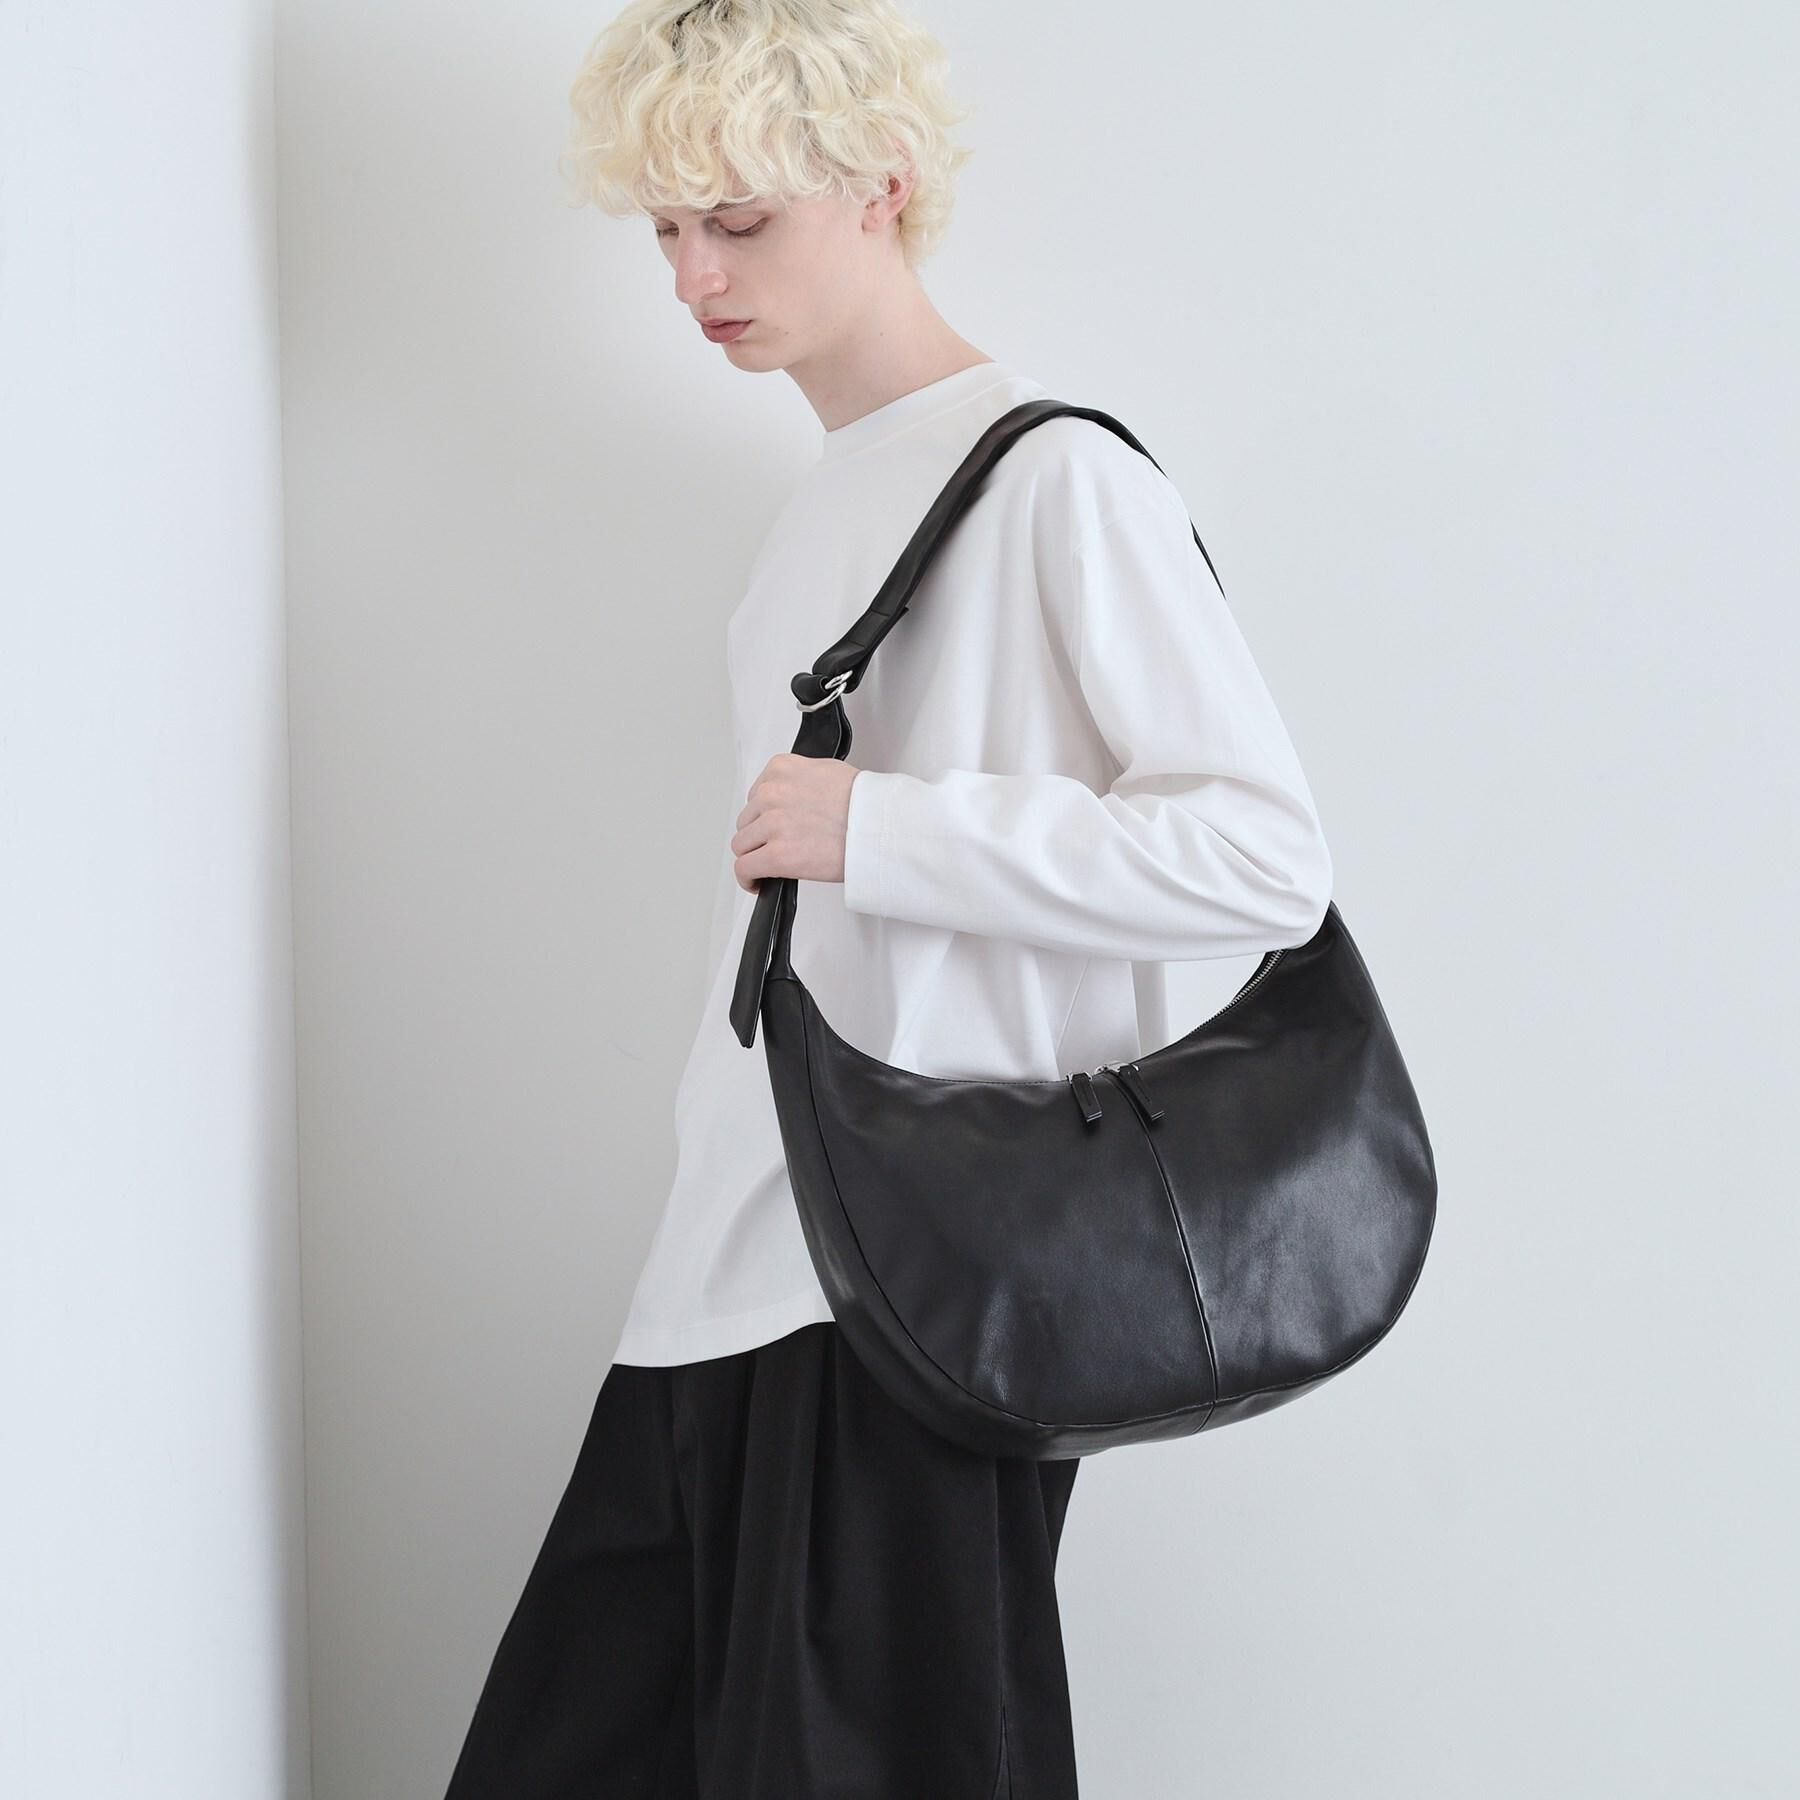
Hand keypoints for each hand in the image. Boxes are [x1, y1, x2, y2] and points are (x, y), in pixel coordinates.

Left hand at [732, 753, 861, 892]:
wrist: (879, 827)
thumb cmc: (865, 803)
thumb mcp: (828, 772)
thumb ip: (800, 780)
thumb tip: (793, 797)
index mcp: (782, 769)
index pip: (756, 794)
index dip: (764, 814)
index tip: (772, 826)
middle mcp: (772, 793)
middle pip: (748, 820)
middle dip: (760, 835)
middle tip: (778, 847)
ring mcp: (772, 824)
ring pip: (743, 845)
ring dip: (755, 856)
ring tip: (770, 865)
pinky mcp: (776, 855)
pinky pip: (744, 869)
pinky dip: (747, 878)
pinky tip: (757, 883)